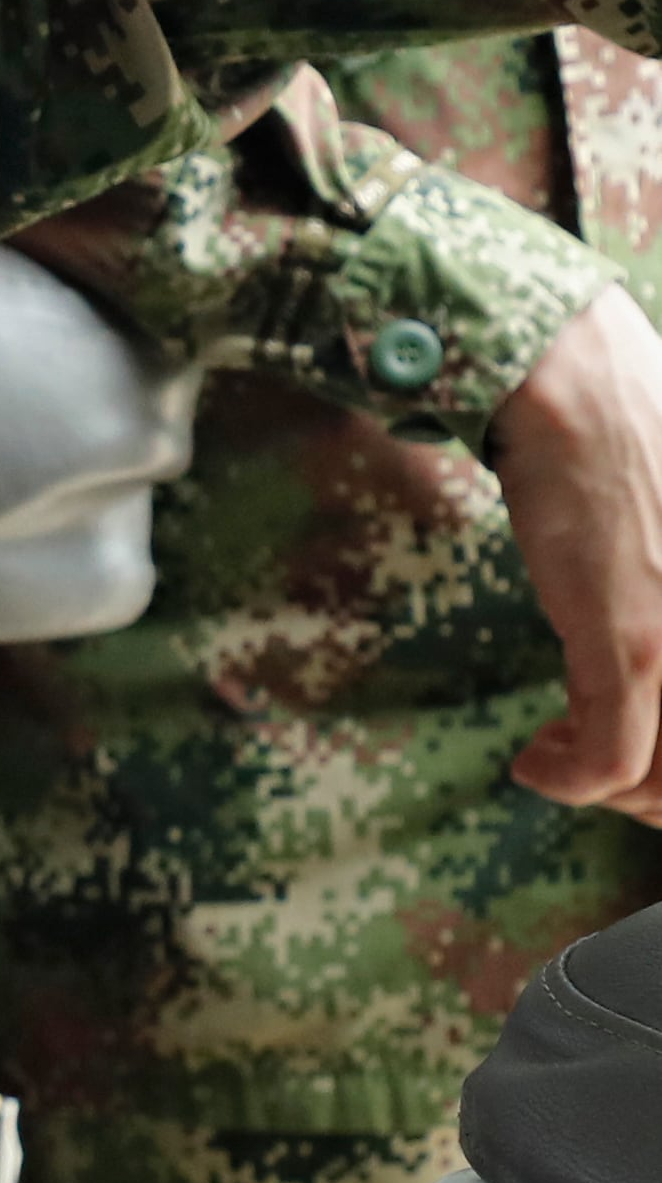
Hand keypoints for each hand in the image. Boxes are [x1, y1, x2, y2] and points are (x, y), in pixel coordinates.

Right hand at [491, 288, 661, 819]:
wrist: (576, 392)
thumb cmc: (630, 447)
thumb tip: (650, 657)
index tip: (635, 749)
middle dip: (648, 791)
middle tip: (595, 759)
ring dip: (606, 789)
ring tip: (561, 753)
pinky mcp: (634, 643)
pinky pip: (608, 761)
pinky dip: (566, 781)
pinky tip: (532, 761)